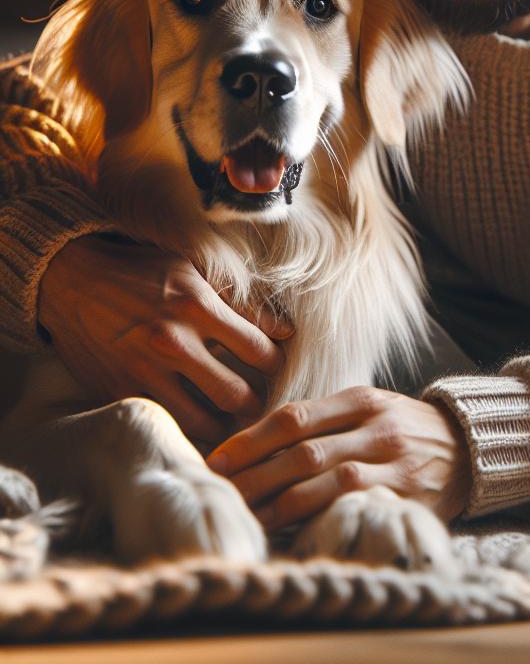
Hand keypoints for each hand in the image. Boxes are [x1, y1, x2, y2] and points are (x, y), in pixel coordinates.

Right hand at [38, 233, 293, 442]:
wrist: (71, 280)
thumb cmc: (141, 272)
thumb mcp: (194, 272)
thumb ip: (240, 303)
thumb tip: (286, 330)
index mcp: (197, 305)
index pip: (258, 349)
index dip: (276, 363)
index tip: (277, 365)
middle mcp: (173, 341)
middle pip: (236, 394)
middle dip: (256, 403)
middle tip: (261, 401)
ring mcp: (144, 371)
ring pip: (203, 421)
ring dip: (224, 425)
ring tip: (233, 420)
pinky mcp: (119, 391)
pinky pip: (165, 423)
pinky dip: (186, 428)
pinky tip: (198, 423)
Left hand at [206, 386, 470, 528]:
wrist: (471, 445)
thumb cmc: (405, 427)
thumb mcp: (371, 406)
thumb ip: (324, 417)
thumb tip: (258, 439)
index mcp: (363, 399)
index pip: (294, 416)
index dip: (250, 438)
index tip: (217, 458)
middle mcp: (377, 428)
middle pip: (303, 451)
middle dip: (253, 474)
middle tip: (218, 491)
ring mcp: (393, 464)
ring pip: (325, 482)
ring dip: (277, 502)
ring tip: (244, 514)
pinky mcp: (406, 497)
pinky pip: (353, 507)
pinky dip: (317, 519)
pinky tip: (289, 529)